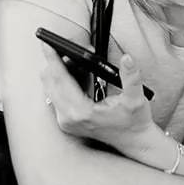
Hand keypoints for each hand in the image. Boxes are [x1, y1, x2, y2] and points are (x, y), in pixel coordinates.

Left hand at [39, 46, 166, 162]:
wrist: (133, 141)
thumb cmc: (134, 121)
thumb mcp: (136, 98)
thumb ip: (131, 77)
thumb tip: (127, 59)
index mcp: (82, 112)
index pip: (60, 79)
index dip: (53, 59)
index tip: (47, 43)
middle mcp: (69, 118)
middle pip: (50, 82)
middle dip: (57, 62)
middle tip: (73, 50)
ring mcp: (65, 121)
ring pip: (50, 88)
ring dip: (59, 71)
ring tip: (78, 62)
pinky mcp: (66, 122)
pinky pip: (55, 96)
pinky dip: (61, 81)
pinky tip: (75, 74)